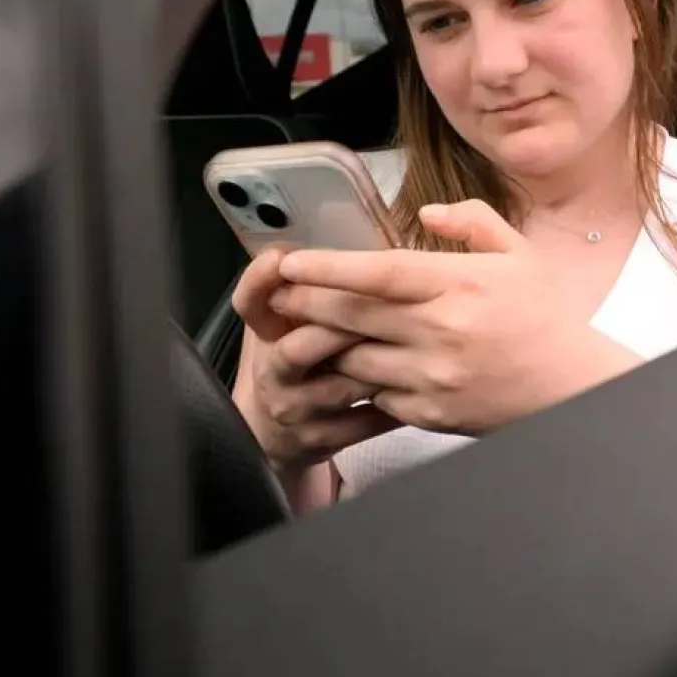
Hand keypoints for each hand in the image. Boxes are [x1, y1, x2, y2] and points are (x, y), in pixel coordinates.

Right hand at [230, 249, 401, 478]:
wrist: (280, 431)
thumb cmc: (302, 358)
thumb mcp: (290, 316)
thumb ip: (311, 280)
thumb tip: (335, 237)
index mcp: (267, 331)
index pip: (251, 302)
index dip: (260, 280)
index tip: (281, 259)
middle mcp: (275, 370)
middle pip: (298, 346)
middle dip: (339, 326)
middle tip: (385, 306)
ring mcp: (297, 409)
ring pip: (338, 386)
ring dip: (376, 367)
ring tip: (416, 349)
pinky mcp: (322, 440)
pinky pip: (363, 422)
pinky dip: (394, 406)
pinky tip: (424, 389)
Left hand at [274, 200, 642, 434]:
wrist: (572, 387)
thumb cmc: (546, 318)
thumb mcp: (519, 254)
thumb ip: (472, 222)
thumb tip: (425, 214)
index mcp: (462, 284)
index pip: (379, 272)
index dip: (327, 267)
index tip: (292, 262)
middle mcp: (443, 331)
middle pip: (353, 315)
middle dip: (307, 303)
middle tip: (281, 293)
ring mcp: (435, 376)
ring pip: (355, 358)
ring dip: (328, 343)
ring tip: (310, 328)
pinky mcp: (431, 413)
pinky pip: (376, 394)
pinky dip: (362, 378)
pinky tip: (358, 364)